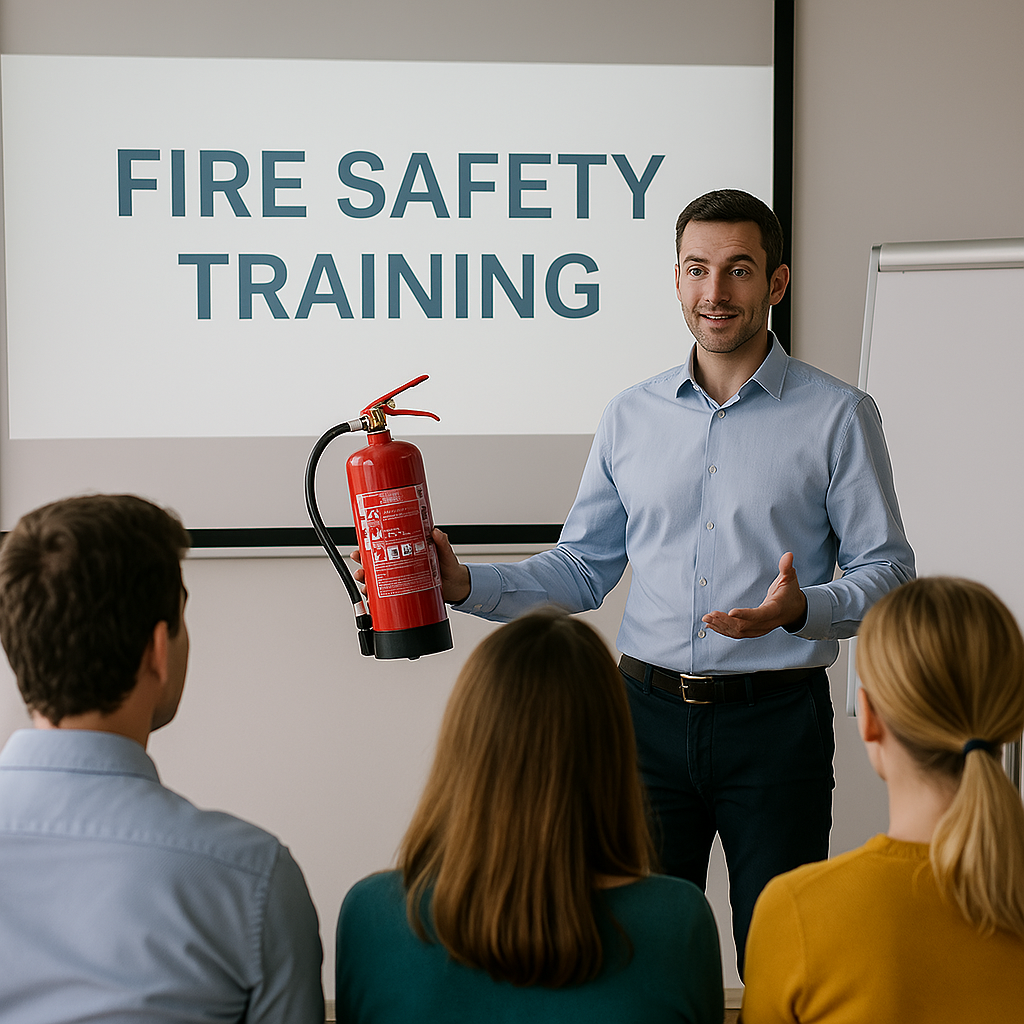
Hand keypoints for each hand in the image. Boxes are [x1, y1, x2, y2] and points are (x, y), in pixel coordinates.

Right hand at [349, 527, 470, 604]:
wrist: (458, 586)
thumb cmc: (449, 566)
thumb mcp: (444, 551)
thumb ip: (441, 542)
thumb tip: (435, 532)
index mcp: (405, 553)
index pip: (382, 549)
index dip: (368, 549)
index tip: (361, 548)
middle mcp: (400, 567)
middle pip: (375, 567)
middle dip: (363, 568)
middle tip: (361, 570)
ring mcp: (401, 581)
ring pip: (377, 583)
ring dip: (367, 585)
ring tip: (366, 587)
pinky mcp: (405, 594)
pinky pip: (388, 599)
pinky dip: (378, 602)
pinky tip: (373, 603)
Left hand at [701, 552, 807, 639]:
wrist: (794, 611)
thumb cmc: (790, 593)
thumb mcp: (790, 579)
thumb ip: (787, 568)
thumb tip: (788, 555)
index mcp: (774, 610)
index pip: (759, 615)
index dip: (745, 614)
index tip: (731, 611)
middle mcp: (766, 623)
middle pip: (744, 626)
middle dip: (726, 621)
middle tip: (710, 614)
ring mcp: (759, 629)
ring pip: (738, 632)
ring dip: (721, 626)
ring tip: (707, 619)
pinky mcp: (753, 631)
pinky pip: (737, 634)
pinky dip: (723, 630)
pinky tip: (711, 626)